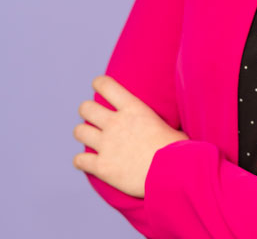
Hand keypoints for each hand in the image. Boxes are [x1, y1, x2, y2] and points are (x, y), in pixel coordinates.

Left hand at [72, 75, 188, 197]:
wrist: (172, 172)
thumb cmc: (177, 148)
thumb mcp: (168, 124)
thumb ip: (157, 122)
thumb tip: (167, 124)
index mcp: (133, 108)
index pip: (106, 85)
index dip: (99, 83)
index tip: (99, 85)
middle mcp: (116, 123)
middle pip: (86, 108)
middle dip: (87, 111)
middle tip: (94, 116)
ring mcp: (106, 145)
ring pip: (79, 132)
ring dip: (84, 133)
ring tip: (90, 137)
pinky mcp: (101, 166)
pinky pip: (79, 160)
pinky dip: (81, 161)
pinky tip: (87, 162)